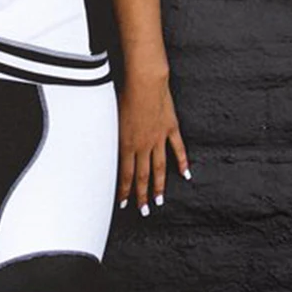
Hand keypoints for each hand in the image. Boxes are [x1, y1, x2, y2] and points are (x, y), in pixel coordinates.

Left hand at [116, 71, 190, 215]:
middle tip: (144, 210)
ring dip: (160, 185)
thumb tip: (106, 146)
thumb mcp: (109, 116)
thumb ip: (110, 134)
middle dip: (142, 194)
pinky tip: (186, 175)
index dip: (124, 190)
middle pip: (142, 175)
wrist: (145, 81)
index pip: (125, 173)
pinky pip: (178, 149)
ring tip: (160, 201)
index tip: (124, 203)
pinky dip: (182, 162)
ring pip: (159, 167)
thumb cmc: (123, 93)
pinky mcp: (171, 128)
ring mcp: (159, 137)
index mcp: (126, 142)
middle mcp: (143, 144)